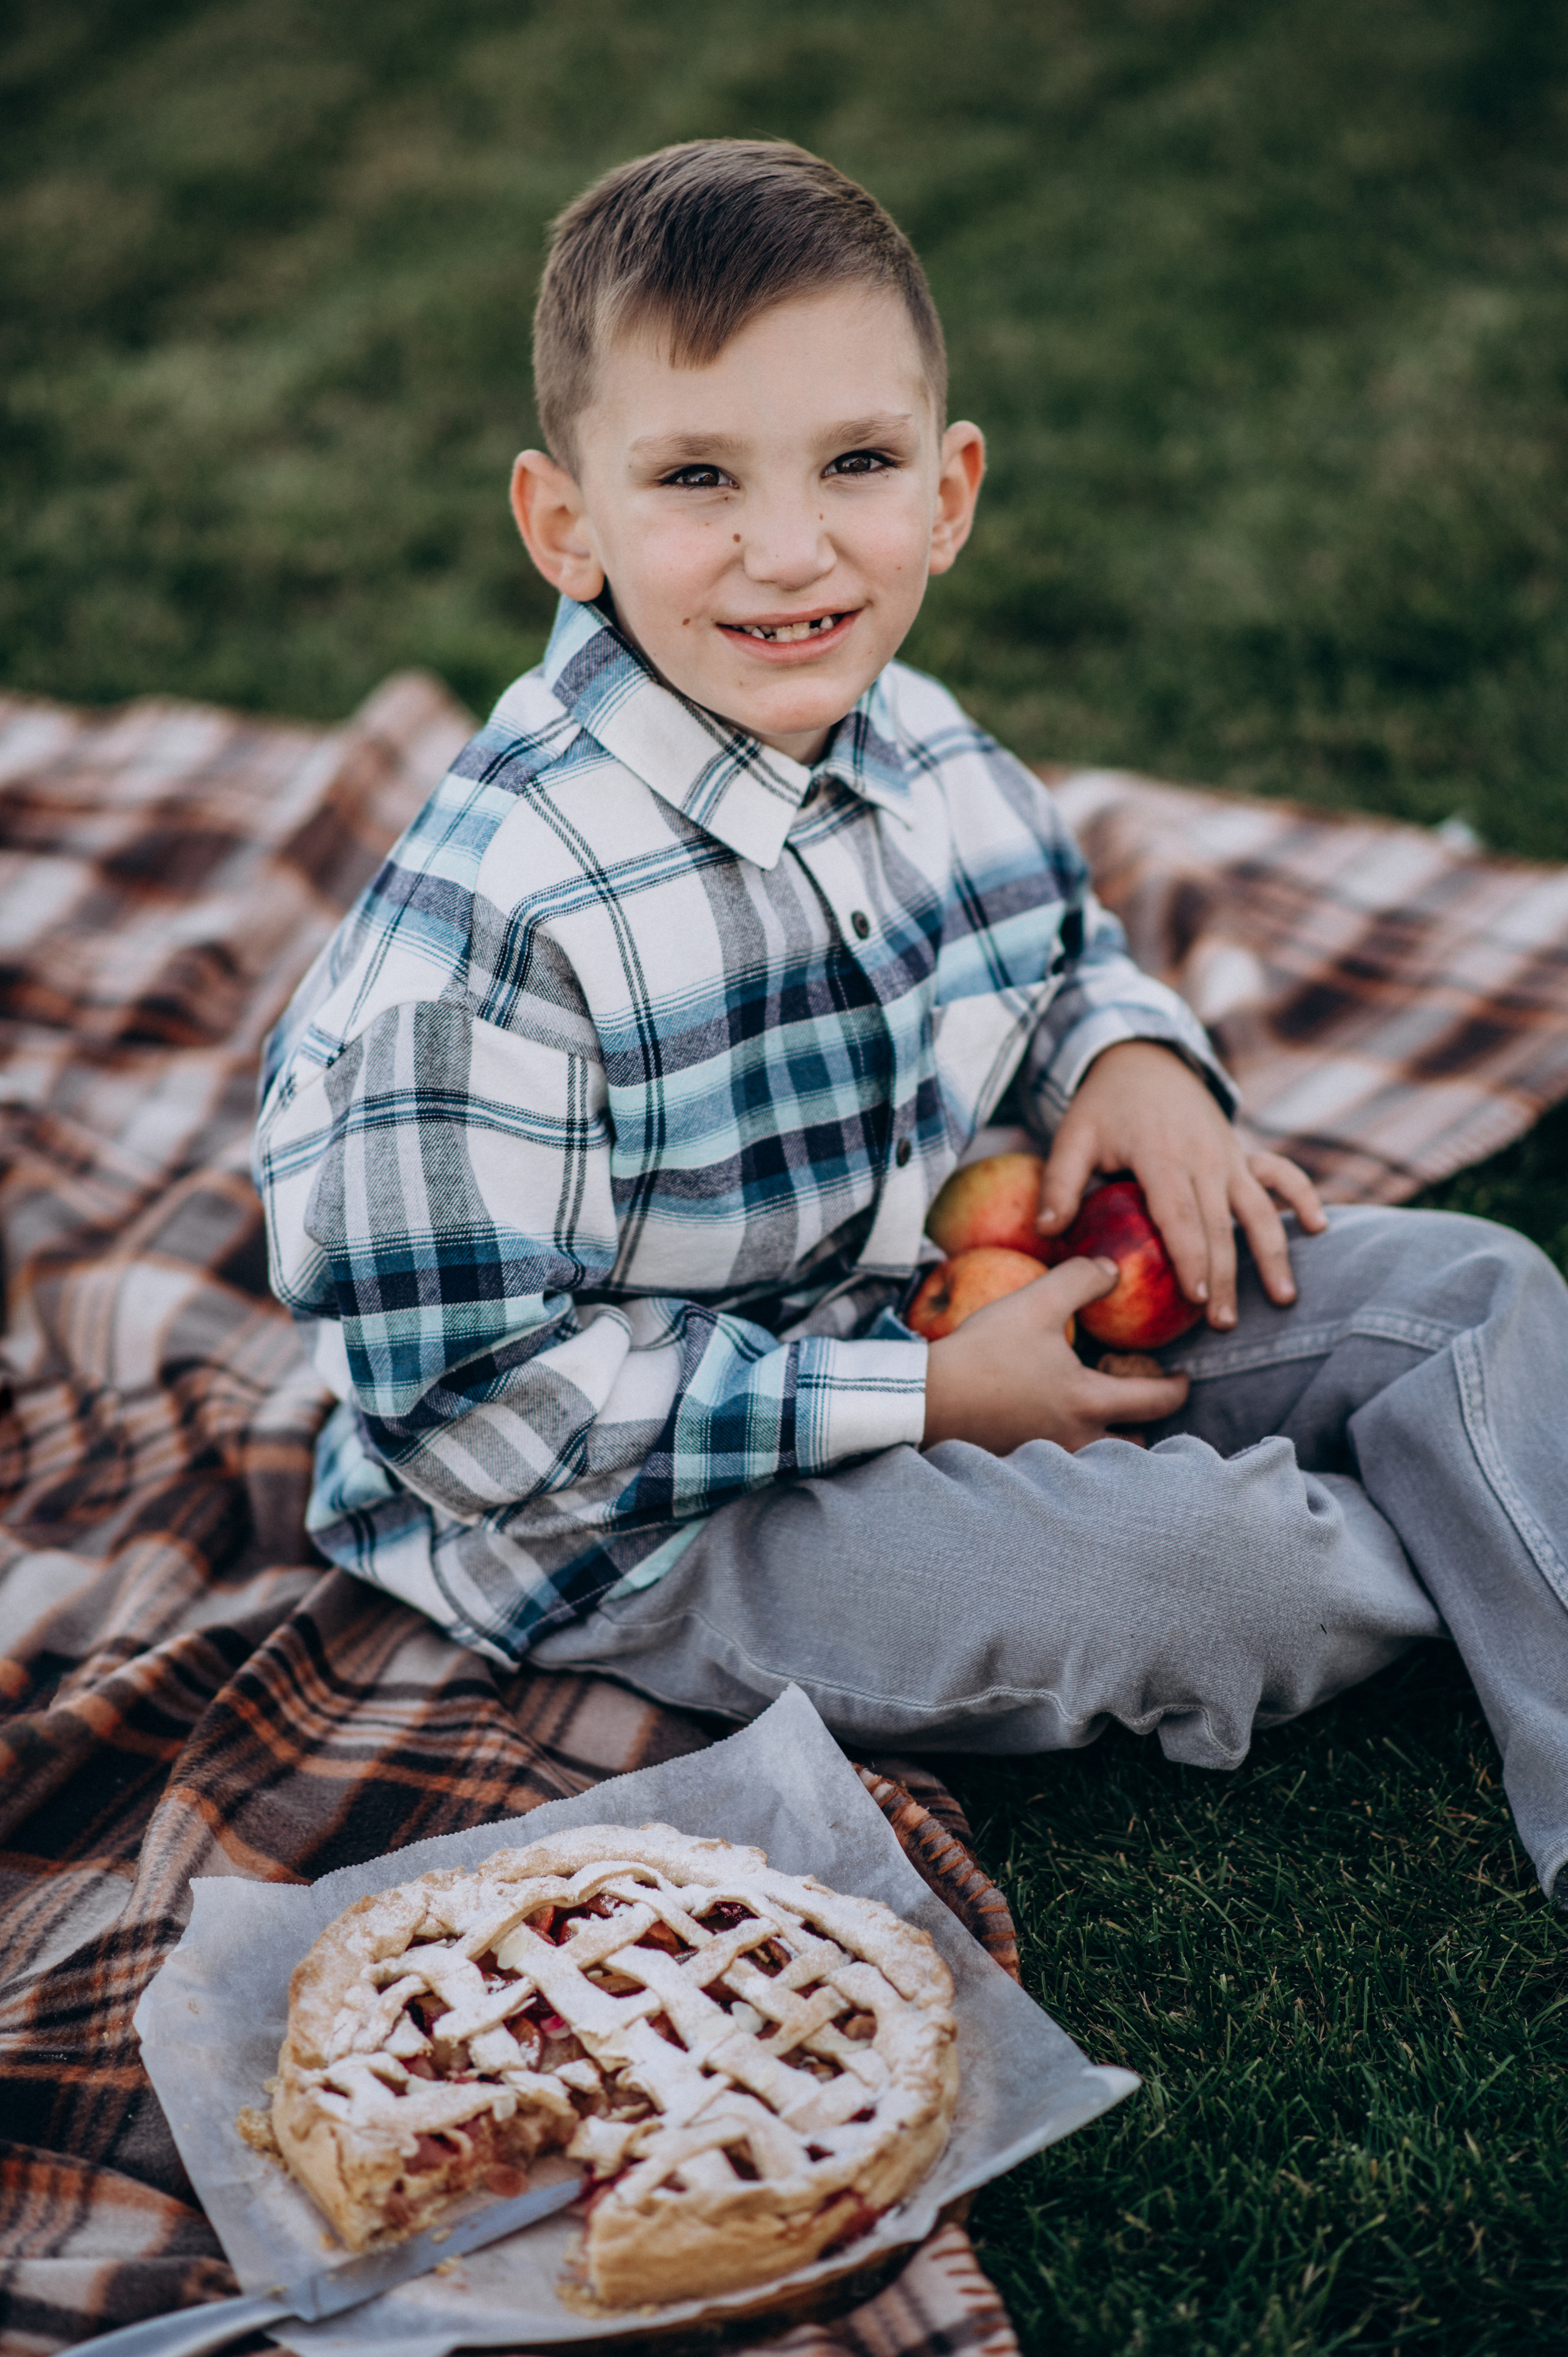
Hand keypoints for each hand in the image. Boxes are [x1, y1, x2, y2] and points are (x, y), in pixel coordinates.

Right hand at [921, 1256, 1189, 1452]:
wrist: (926, 1400)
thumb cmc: (983, 1352)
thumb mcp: (1034, 1302)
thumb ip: (1080, 1278)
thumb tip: (1113, 1270)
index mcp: (1089, 1402)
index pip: (1157, 1402)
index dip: (1178, 1387)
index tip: (1182, 1377)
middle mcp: (1077, 1440)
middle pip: (1136, 1445)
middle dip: (1145, 1423)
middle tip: (1137, 1396)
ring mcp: (1049, 1459)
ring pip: (1101, 1460)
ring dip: (1112, 1440)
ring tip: (1101, 1413)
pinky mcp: (1021, 1464)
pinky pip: (1064, 1462)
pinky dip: (1073, 1445)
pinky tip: (1055, 1422)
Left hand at [1034, 1040, 1326, 1329]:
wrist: (1144, 1057)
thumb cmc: (1103, 1106)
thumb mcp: (1072, 1136)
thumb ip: (1060, 1183)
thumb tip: (1046, 1232)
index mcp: (1161, 1154)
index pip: (1181, 1214)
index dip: (1191, 1256)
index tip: (1196, 1298)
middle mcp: (1203, 1156)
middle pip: (1221, 1224)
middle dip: (1227, 1276)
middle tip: (1224, 1324)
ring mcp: (1229, 1153)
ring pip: (1259, 1208)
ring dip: (1273, 1253)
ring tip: (1283, 1297)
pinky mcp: (1243, 1151)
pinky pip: (1281, 1173)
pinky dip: (1302, 1197)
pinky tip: (1318, 1228)